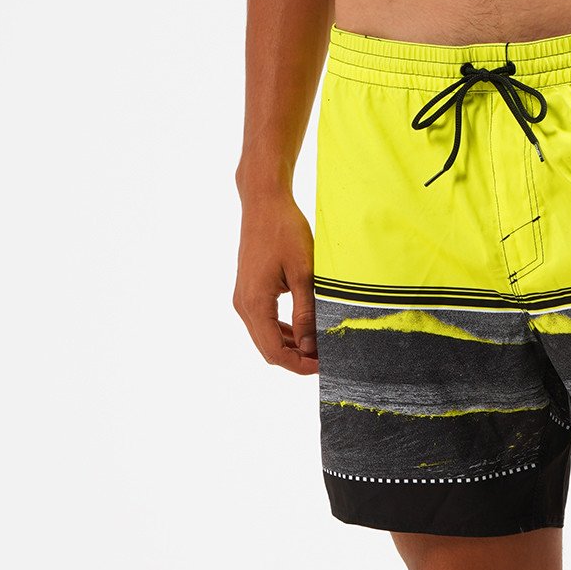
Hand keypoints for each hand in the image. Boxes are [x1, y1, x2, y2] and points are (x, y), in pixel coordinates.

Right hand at [233, 191, 317, 374]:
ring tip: (319, 345)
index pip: (275, 352)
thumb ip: (306, 313)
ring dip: (291, 346)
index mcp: (255, 303)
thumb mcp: (304, 273)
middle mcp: (243, 305)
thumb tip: (311, 347)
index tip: (324, 366)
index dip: (300, 365)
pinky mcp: (248, 292)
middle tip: (327, 357)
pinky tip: (305, 329)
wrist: (264, 203)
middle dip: (297, 359)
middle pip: (269, 350)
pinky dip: (283, 331)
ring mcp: (243, 299)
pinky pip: (264, 323)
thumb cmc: (285, 231)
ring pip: (266, 338)